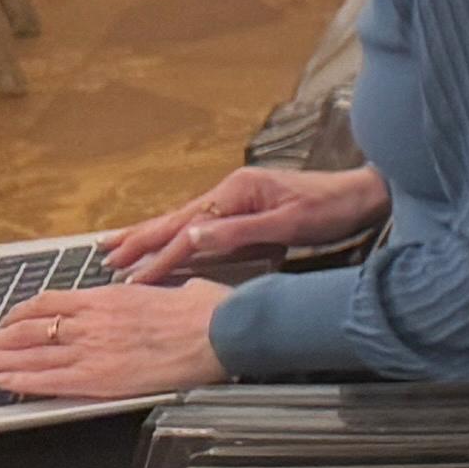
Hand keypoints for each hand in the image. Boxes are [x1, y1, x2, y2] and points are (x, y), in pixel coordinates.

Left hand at [0, 279, 233, 402]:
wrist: (223, 332)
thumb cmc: (209, 312)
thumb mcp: (178, 289)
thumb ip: (158, 294)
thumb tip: (167, 294)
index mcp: (109, 297)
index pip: (49, 301)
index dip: (20, 313)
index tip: (6, 320)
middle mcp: (93, 321)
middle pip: (28, 328)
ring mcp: (93, 350)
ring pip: (29, 354)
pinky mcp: (101, 378)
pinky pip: (48, 380)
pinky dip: (20, 381)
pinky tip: (1, 383)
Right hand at [103, 163, 388, 283]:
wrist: (363, 195)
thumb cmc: (332, 209)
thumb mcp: (288, 224)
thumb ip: (240, 232)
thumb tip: (192, 238)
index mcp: (237, 192)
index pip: (188, 230)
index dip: (159, 256)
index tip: (132, 277)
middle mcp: (231, 190)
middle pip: (176, 218)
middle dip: (139, 238)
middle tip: (104, 255)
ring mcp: (237, 196)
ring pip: (184, 219)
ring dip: (150, 234)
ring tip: (117, 246)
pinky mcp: (245, 206)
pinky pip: (201, 222)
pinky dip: (176, 232)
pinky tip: (166, 241)